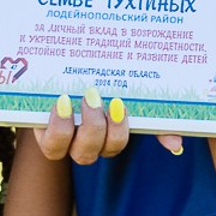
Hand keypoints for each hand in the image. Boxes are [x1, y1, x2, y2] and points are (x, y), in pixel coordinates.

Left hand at [29, 92, 182, 164]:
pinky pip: (45, 141)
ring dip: (68, 128)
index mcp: (105, 134)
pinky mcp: (39, 128)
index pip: (114, 144)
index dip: (118, 132)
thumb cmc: (104, 81)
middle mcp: (81, 141)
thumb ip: (154, 120)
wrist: (64, 62)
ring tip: (71, 99)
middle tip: (95, 95)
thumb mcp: (128, 93)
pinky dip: (53, 125)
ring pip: (61, 151)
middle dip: (94, 128)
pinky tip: (59, 102)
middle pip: (89, 153)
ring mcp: (58, 137)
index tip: (120, 105)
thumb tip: (177, 145)